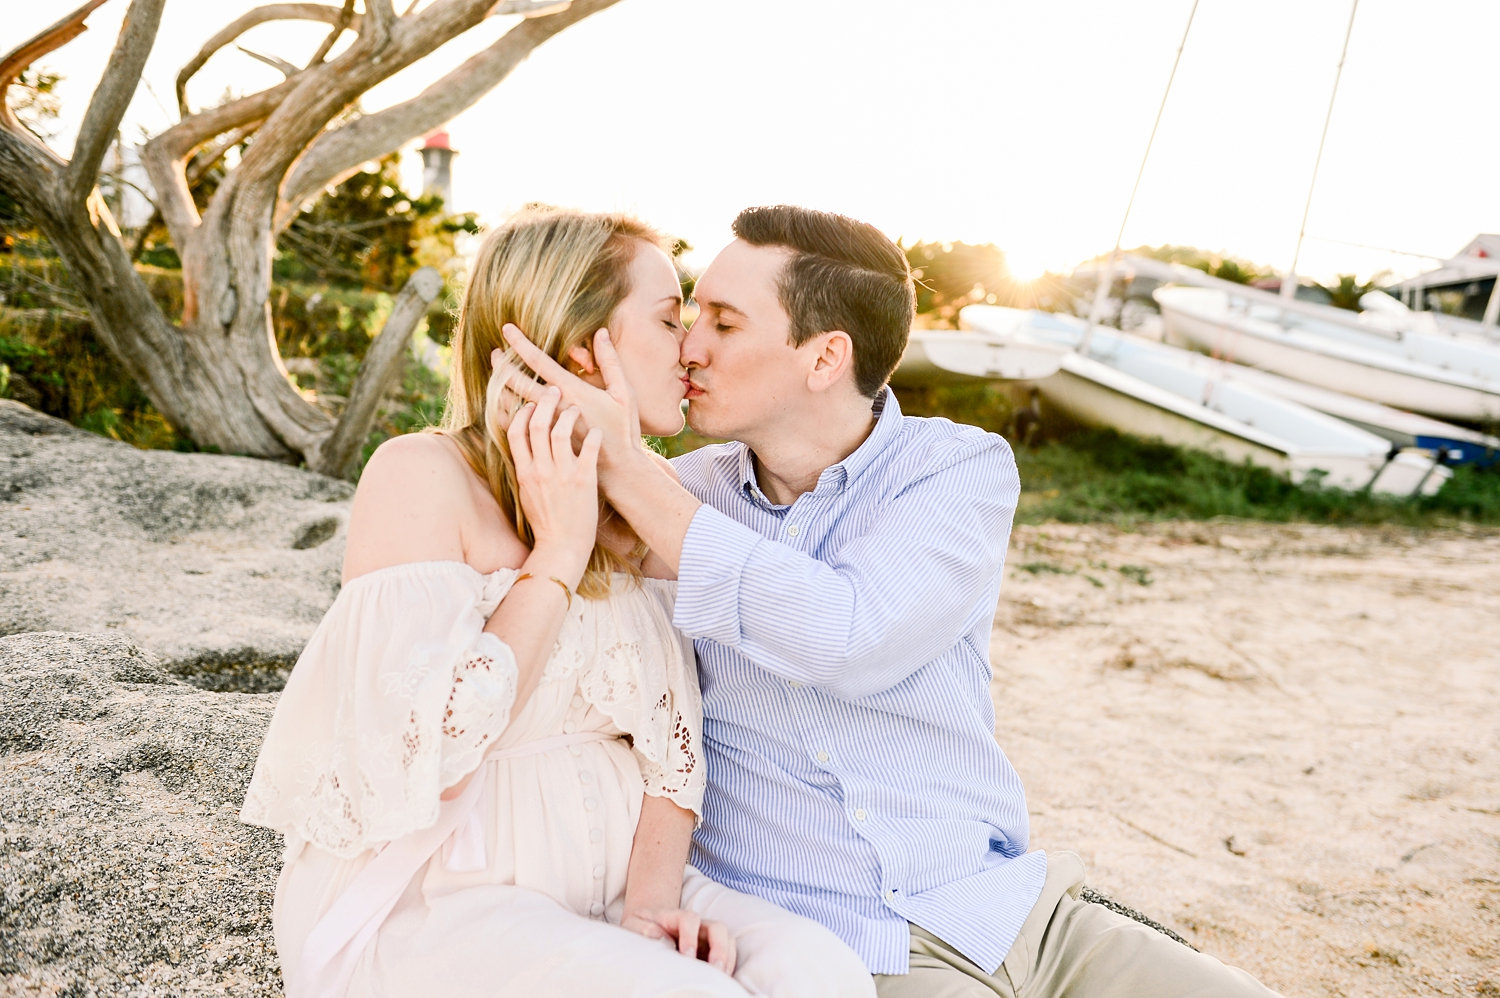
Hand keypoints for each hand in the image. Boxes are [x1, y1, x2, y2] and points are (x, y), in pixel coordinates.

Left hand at [497, 325, 642, 483]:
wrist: (619, 470)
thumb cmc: (623, 430)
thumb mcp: (624, 394)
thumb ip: (610, 362)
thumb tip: (601, 332)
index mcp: (572, 392)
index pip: (540, 362)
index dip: (521, 343)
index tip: (507, 328)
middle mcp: (555, 409)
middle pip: (518, 382)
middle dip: (503, 365)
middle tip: (495, 352)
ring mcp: (546, 427)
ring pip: (513, 404)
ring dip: (501, 387)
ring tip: (495, 376)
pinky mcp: (543, 443)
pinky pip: (515, 427)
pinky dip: (505, 413)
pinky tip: (502, 405)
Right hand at [504, 382, 601, 575]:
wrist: (562, 547)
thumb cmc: (546, 523)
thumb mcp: (527, 494)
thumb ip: (526, 470)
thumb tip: (524, 450)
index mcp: (525, 472)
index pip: (516, 432)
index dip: (523, 412)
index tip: (531, 404)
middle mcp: (541, 470)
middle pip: (538, 424)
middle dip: (545, 402)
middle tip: (555, 391)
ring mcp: (562, 474)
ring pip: (562, 431)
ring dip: (570, 413)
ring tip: (577, 408)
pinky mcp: (584, 480)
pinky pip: (589, 448)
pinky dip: (593, 435)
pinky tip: (598, 431)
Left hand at [621, 908, 736, 975]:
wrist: (648, 926)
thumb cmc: (640, 927)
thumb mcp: (633, 924)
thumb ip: (641, 927)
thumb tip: (657, 935)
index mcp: (676, 917)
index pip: (690, 919)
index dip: (690, 936)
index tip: (687, 956)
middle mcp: (697, 925)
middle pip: (717, 927)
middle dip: (719, 948)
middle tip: (714, 969)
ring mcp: (707, 937)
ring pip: (727, 940)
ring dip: (727, 959)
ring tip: (721, 978)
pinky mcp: (711, 950)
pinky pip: (728, 955)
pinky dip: (728, 967)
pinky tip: (722, 980)